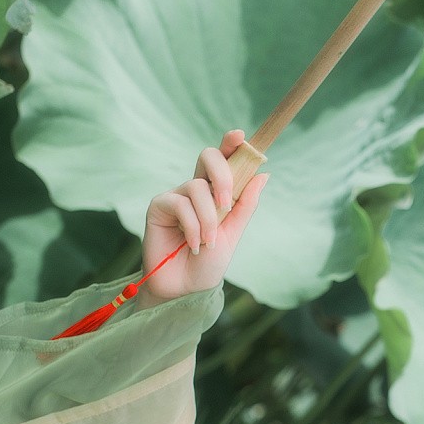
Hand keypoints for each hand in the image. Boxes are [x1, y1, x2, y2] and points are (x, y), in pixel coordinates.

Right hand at [137, 130, 269, 302]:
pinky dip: (192, 226)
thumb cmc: (209, 262)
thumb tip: (263, 174)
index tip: (240, 136)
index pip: (224, 160)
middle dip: (221, 174)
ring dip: (208, 218)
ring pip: (197, 187)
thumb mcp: (233, 233)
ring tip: (208, 242)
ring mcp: (177, 195)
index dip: (230, 143)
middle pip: (208, 157)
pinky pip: (180, 203)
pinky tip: (193, 244)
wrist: (186, 288)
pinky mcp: (159, 206)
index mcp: (216, 192)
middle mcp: (196, 189)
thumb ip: (245, 205)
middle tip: (226, 201)